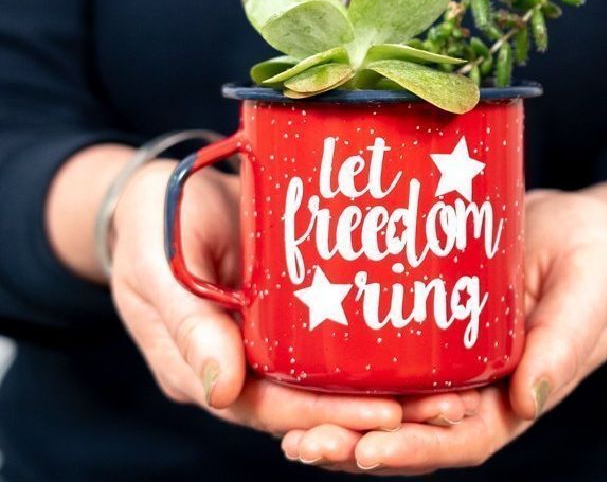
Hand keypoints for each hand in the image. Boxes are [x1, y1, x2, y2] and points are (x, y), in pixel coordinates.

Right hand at [109, 159, 471, 436]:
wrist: (162, 192)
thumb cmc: (153, 222)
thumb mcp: (158, 265)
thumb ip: (186, 323)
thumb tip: (220, 389)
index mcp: (200, 365)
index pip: (266, 407)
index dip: (324, 416)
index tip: (386, 413)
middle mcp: (238, 363)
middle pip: (306, 405)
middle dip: (372, 415)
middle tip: (442, 408)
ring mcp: (264, 338)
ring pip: (324, 380)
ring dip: (383, 390)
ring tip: (449, 392)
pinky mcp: (285, 309)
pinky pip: (327, 342)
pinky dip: (368, 352)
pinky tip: (419, 348)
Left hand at [280, 190, 606, 473]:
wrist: (565, 220)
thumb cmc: (588, 255)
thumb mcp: (589, 289)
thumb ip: (567, 340)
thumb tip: (529, 400)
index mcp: (513, 389)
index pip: (463, 437)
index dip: (419, 448)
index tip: (370, 450)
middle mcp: (470, 380)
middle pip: (411, 425)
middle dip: (359, 442)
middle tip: (305, 443)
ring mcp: (441, 350)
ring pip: (386, 393)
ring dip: (339, 413)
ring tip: (287, 421)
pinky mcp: (420, 313)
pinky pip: (380, 345)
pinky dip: (341, 362)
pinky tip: (300, 358)